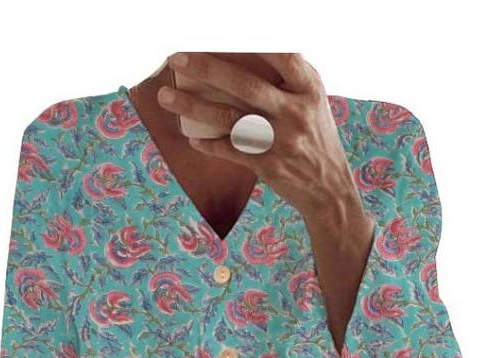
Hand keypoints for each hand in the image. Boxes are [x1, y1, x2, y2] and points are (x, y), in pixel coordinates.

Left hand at [160, 52, 362, 221]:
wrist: (329, 190)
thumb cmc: (316, 140)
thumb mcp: (313, 103)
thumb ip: (290, 80)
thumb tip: (254, 53)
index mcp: (309, 88)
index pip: (282, 54)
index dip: (252, 39)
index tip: (219, 29)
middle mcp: (296, 111)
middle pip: (245, 84)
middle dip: (207, 68)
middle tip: (177, 58)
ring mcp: (281, 140)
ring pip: (230, 118)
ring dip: (193, 105)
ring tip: (165, 96)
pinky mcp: (269, 165)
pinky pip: (231, 150)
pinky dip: (209, 144)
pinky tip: (192, 137)